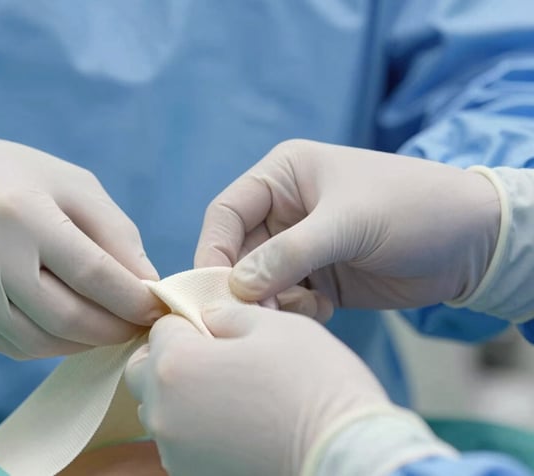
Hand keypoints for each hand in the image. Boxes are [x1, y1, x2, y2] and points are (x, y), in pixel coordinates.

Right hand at [0, 114, 164, 358]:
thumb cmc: (15, 176)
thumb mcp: (73, 184)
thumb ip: (115, 232)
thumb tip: (148, 284)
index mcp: (23, 212)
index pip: (91, 272)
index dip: (132, 299)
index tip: (157, 308)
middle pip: (65, 316)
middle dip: (113, 329)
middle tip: (137, 326)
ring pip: (37, 340)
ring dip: (83, 343)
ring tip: (107, 329)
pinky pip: (10, 344)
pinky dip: (50, 345)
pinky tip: (69, 330)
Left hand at [124, 304, 390, 475]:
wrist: (346, 457)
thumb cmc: (314, 385)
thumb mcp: (274, 325)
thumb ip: (227, 314)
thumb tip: (208, 316)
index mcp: (175, 365)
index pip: (161, 328)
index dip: (190, 321)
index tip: (217, 328)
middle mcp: (163, 413)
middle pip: (147, 373)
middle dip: (172, 358)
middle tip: (216, 358)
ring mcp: (176, 452)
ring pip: (161, 410)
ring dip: (182, 396)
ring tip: (231, 394)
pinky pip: (181, 443)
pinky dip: (198, 430)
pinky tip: (238, 424)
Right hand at [195, 139, 500, 309]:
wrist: (472, 242)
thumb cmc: (411, 209)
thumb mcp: (348, 224)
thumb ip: (288, 254)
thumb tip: (236, 287)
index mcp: (284, 176)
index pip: (227, 212)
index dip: (213, 249)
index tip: (210, 288)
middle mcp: (285, 209)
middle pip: (238, 252)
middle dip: (243, 284)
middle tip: (255, 314)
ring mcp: (300, 245)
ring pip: (258, 280)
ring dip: (270, 301)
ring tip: (303, 308)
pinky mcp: (318, 276)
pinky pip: (284, 298)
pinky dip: (293, 310)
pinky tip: (324, 309)